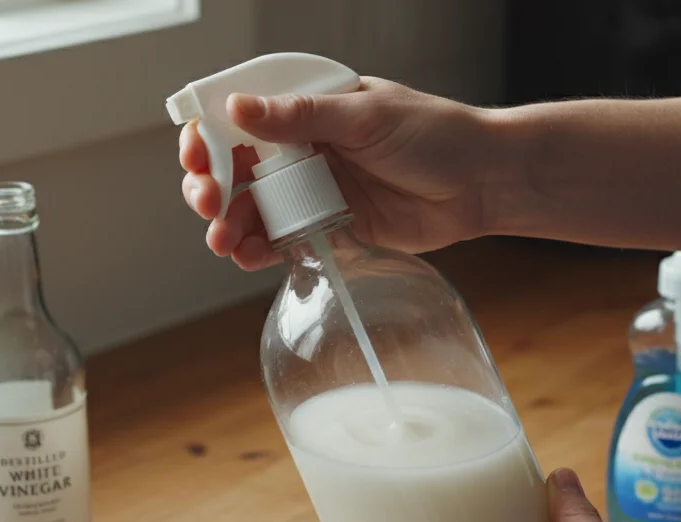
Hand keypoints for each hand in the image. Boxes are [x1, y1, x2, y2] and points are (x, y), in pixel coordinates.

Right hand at [178, 78, 497, 268]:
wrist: (483, 182)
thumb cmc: (436, 134)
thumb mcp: (366, 116)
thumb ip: (301, 117)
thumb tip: (237, 106)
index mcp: (307, 107)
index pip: (240, 115)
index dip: (209, 134)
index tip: (197, 154)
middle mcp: (304, 146)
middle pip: (236, 166)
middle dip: (212, 184)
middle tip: (208, 203)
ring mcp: (316, 188)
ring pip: (255, 207)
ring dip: (230, 223)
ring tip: (221, 241)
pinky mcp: (332, 225)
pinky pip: (285, 238)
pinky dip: (261, 249)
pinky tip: (245, 257)